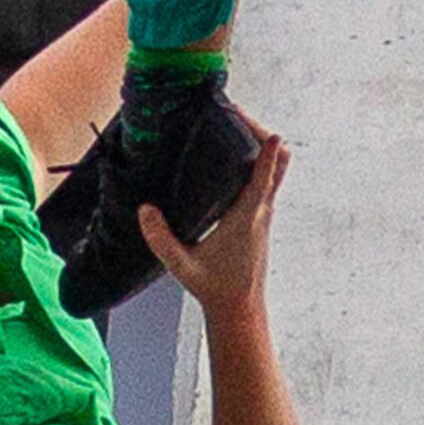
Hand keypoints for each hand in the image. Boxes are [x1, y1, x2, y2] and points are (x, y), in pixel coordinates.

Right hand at [148, 131, 286, 314]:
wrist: (240, 308)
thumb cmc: (215, 288)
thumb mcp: (181, 265)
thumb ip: (161, 239)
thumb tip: (144, 210)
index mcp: (247, 218)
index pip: (265, 177)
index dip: (268, 151)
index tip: (266, 129)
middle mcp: (262, 211)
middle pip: (279, 164)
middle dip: (263, 135)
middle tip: (236, 115)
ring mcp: (265, 214)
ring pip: (277, 170)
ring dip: (262, 146)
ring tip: (235, 126)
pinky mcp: (261, 217)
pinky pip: (268, 180)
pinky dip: (259, 161)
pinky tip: (234, 156)